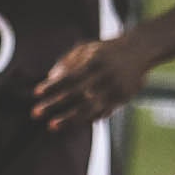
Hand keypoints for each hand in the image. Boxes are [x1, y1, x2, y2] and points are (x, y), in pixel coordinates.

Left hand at [32, 35, 155, 130]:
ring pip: (88, 109)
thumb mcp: (87, 48)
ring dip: (68, 119)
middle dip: (54, 105)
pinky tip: (71, 124)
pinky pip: (100, 113)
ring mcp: (114, 90)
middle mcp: (104, 77)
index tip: (36, 93)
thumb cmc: (106, 50)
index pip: (69, 76)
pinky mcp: (121, 100)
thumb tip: (51, 77)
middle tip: (35, 113)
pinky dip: (85, 119)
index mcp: (95, 61)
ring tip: (51, 126)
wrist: (139, 51)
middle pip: (75, 94)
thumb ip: (68, 61)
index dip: (52, 85)